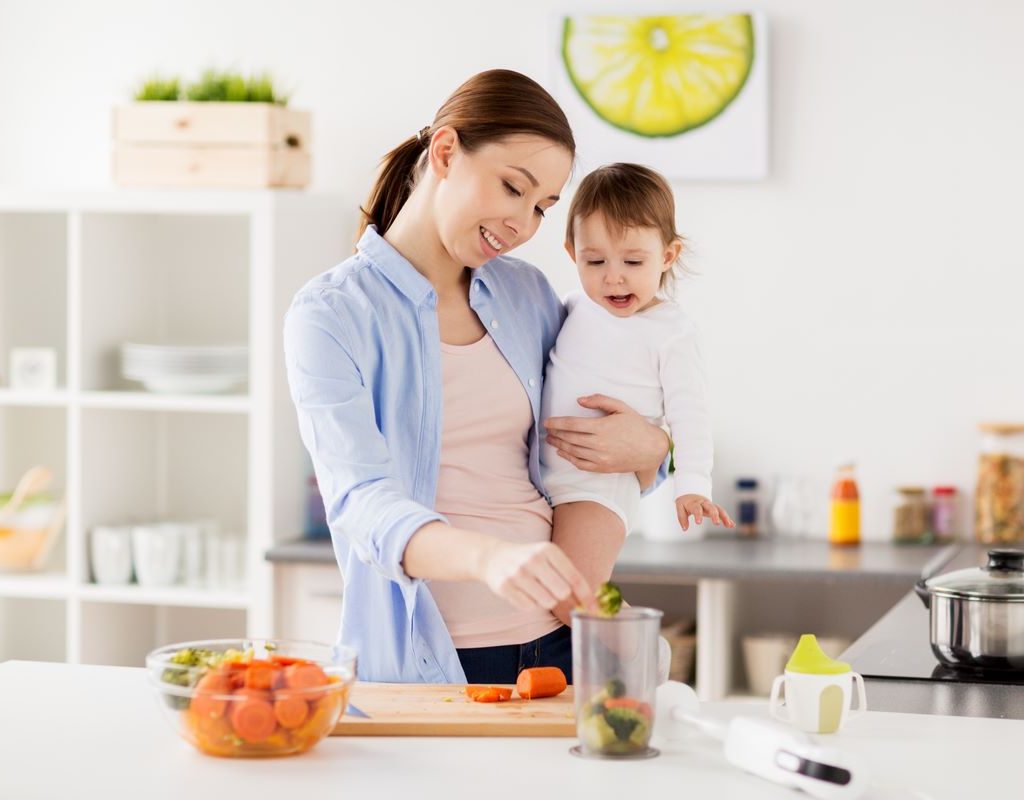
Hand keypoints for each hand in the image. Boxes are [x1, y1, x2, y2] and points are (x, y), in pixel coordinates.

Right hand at [479, 540, 595, 612]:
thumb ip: (568, 575)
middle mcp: (534, 559)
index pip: (574, 577)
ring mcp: (518, 573)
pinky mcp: (505, 586)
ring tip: (536, 589)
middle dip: (561, 596)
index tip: (594, 609)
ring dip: (546, 600)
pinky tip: (523, 591)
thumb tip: (590, 601)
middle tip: (553, 589)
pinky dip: (530, 603)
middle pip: (562, 592)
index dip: (586, 596)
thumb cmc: (528, 558)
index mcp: (549, 550)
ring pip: (547, 602)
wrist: (493, 556)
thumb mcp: (548, 557)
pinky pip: (529, 606)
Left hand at [544, 394, 669, 473]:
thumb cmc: (636, 425)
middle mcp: (599, 444)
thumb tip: (579, 400)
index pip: (572, 424)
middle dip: (556, 433)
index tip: (547, 422)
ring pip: (573, 451)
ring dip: (559, 445)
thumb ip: (599, 400)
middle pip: (570, 438)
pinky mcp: (603, 468)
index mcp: (602, 427)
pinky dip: (569, 458)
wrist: (651, 449)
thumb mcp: (621, 407)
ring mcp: (600, 458)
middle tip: (547, 430)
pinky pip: (581, 464)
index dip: (557, 423)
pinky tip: (563, 453)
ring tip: (551, 440)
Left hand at [675, 494, 734, 530]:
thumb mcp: (680, 506)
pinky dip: (727, 518)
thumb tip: (685, 529)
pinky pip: (721, 512)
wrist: (691, 491)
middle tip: (716, 523)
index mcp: (694, 503)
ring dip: (724, 517)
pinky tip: (732, 525)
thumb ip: (682, 518)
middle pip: (711, 507)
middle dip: (714, 515)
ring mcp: (710, 505)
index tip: (698, 523)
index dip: (698, 515)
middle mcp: (704, 503)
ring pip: (719, 509)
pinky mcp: (714, 508)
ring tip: (729, 525)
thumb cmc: (685, 501)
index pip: (696, 508)